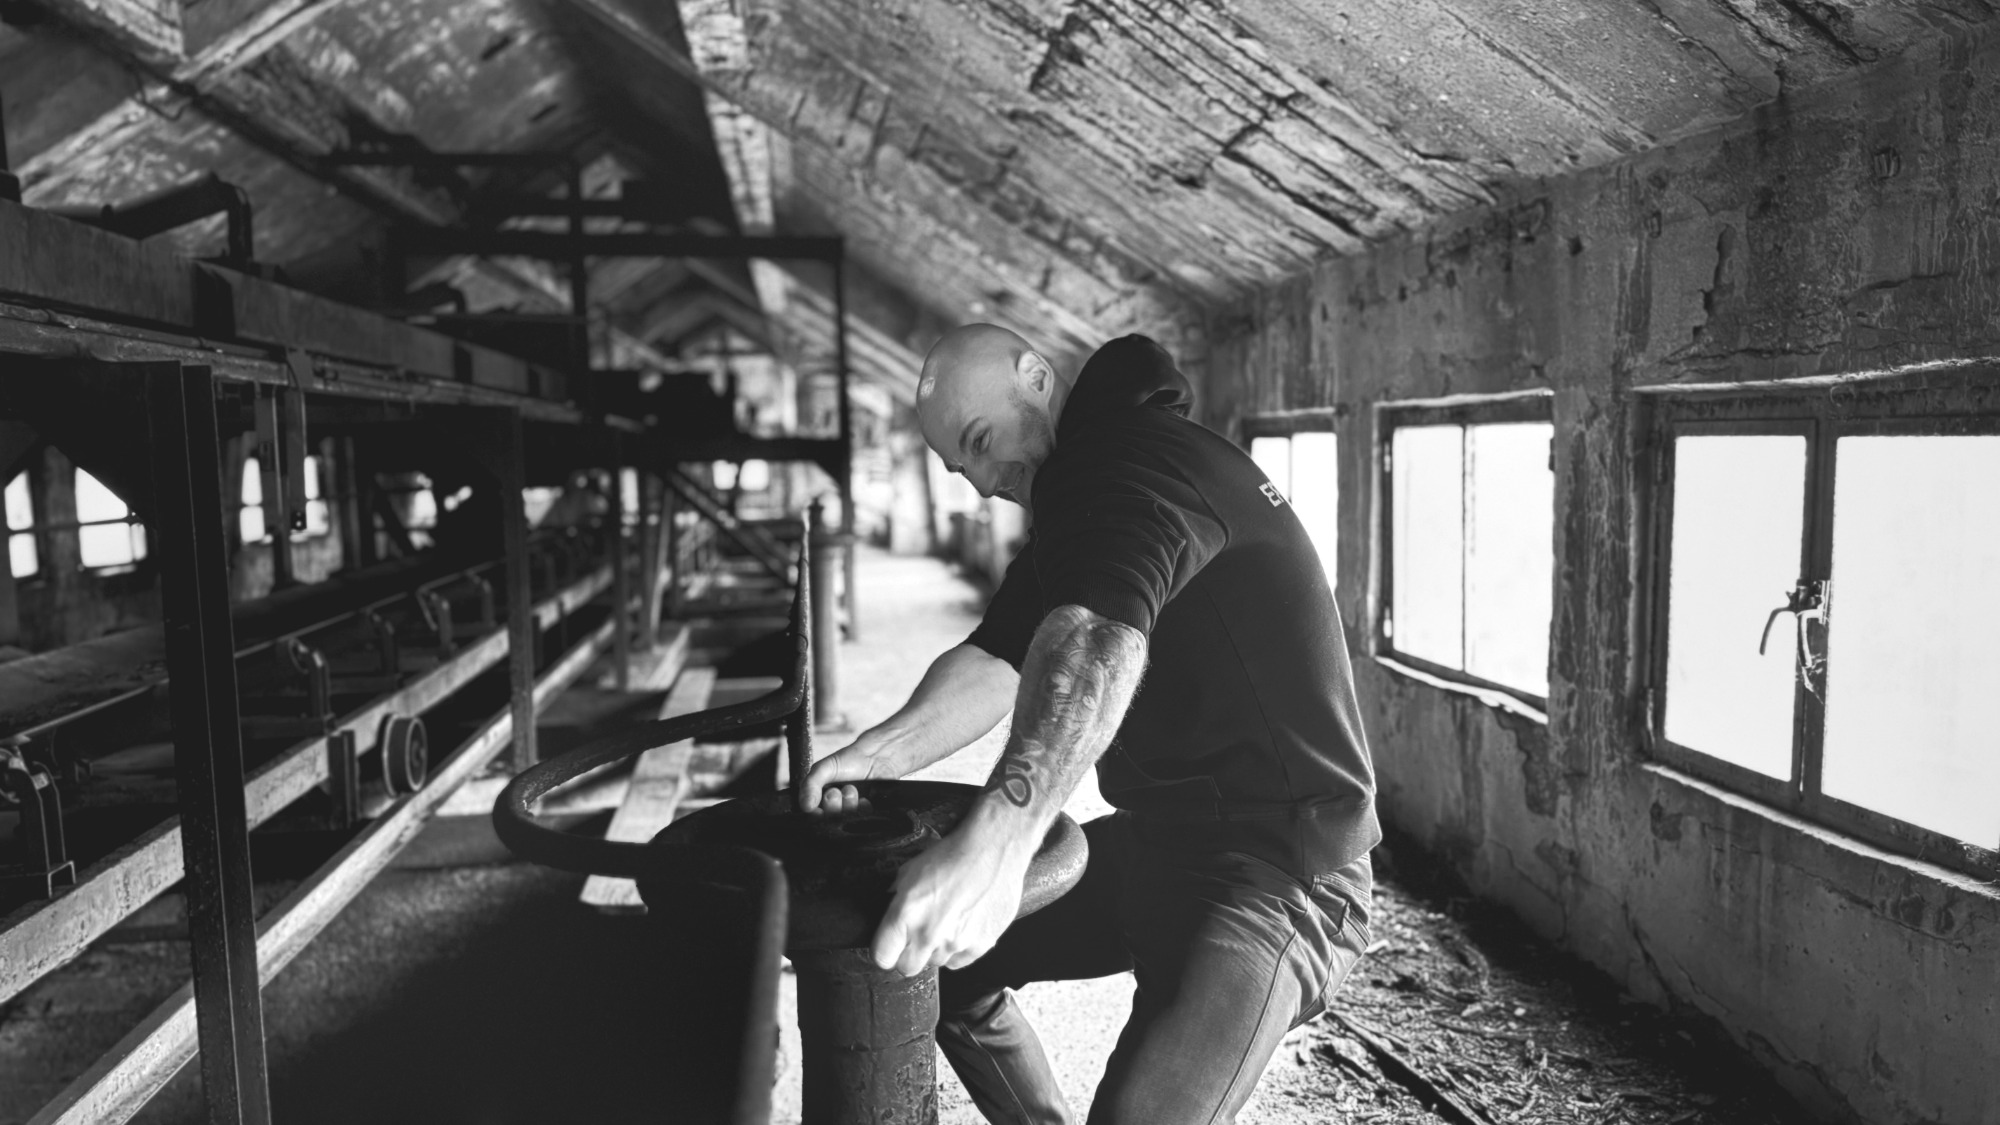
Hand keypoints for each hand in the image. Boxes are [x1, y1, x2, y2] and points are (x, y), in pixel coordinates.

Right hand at [799, 726, 902, 813]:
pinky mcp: (869, 814)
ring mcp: (853, 813)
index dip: (817, 814)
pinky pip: (863, 820)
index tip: (823, 800)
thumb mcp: (824, 768)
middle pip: (830, 822)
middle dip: (832, 806)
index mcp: (822, 802)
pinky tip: (865, 799)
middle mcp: (837, 810)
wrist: (878, 756)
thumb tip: (806, 806)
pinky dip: (862, 809)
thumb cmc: (849, 761)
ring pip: (846, 822)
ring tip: (852, 789)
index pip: (814, 818)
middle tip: (836, 792)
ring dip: (848, 805)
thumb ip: (811, 784)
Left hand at [871, 812, 1031, 974]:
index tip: (889, 946)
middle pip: (907, 968)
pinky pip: (959, 961)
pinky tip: (961, 928)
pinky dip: (957, 950)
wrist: (993, 850)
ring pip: (935, 963)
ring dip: (935, 949)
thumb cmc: (952, 855)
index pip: (882, 957)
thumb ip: (897, 899)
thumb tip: (891, 915)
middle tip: (915, 939)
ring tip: (945, 924)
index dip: (884, 952)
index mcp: (906, 914)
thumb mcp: (911, 871)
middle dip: (907, 956)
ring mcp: (956, 943)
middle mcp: (929, 934)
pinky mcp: (980, 946)